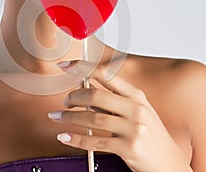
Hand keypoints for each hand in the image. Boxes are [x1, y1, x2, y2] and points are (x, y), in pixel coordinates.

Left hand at [48, 60, 191, 171]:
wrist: (169, 163)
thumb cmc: (150, 134)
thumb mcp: (135, 111)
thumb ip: (111, 100)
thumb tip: (84, 89)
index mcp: (136, 95)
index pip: (106, 75)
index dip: (83, 68)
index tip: (65, 65)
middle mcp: (135, 109)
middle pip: (96, 96)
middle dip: (74, 97)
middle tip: (65, 101)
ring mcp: (133, 129)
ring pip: (92, 118)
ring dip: (69, 117)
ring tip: (58, 116)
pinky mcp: (129, 148)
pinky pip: (95, 142)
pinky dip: (76, 139)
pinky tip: (65, 136)